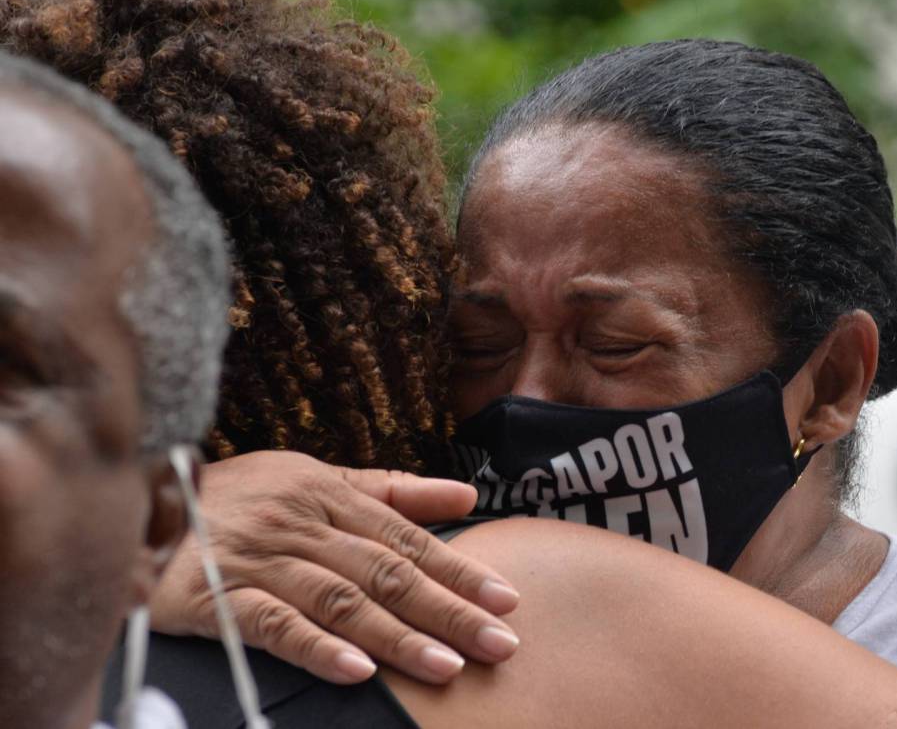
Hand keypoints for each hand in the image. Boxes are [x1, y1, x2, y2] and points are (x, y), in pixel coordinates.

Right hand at [149, 450, 520, 684]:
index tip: (506, 599)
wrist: (135, 509)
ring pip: (341, 599)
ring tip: (447, 665)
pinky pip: (273, 624)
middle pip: (386, 571)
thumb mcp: (314, 477)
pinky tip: (359, 673)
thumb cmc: (238, 496)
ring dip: (398, 636)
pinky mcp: (214, 598)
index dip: (459, 569)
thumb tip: (466, 494)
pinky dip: (318, 647)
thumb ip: (391, 490)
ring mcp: (258, 560)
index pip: (408, 537)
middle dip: (449, 609)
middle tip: (500, 642)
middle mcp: (300, 523)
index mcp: (328, 493)